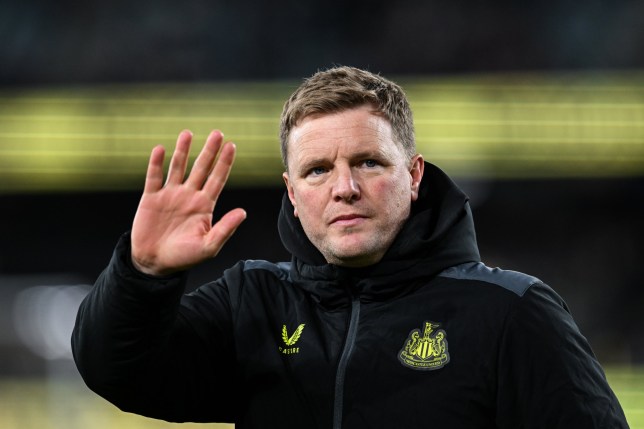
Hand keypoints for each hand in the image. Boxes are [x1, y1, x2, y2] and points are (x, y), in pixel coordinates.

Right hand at [131, 130, 246, 275]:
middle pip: (201, 168)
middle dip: (209, 151)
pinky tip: (160, 149)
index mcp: (205, 205)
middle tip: (217, 133)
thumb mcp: (208, 246)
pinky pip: (154, 177)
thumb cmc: (184, 257)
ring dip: (183, 150)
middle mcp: (189, 196)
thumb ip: (225, 229)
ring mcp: (170, 195)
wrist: (155, 263)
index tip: (232, 146)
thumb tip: (243, 212)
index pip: (218, 179)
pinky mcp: (151, 198)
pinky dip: (156, 163)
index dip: (224, 163)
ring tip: (188, 133)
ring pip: (178, 167)